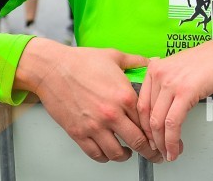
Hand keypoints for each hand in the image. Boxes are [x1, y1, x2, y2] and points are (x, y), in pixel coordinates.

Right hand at [14, 38, 162, 163]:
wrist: (52, 68)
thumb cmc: (80, 61)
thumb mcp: (114, 56)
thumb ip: (135, 61)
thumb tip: (150, 62)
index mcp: (124, 96)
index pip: (148, 121)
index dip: (156, 131)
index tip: (159, 136)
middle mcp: (111, 114)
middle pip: (138, 142)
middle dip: (149, 151)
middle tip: (154, 154)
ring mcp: (94, 126)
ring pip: (117, 153)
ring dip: (126, 156)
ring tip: (128, 152)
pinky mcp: (78, 133)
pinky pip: (96, 154)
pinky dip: (105, 157)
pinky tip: (108, 152)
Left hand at [137, 31, 212, 161]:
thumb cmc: (212, 59)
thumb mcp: (181, 67)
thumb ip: (167, 82)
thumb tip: (161, 106)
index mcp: (155, 68)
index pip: (140, 104)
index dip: (143, 126)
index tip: (149, 138)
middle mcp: (159, 73)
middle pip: (146, 115)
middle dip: (151, 138)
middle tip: (158, 150)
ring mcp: (171, 82)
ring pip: (157, 122)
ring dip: (162, 143)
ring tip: (168, 153)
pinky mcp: (185, 92)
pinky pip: (173, 123)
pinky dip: (172, 140)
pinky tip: (175, 149)